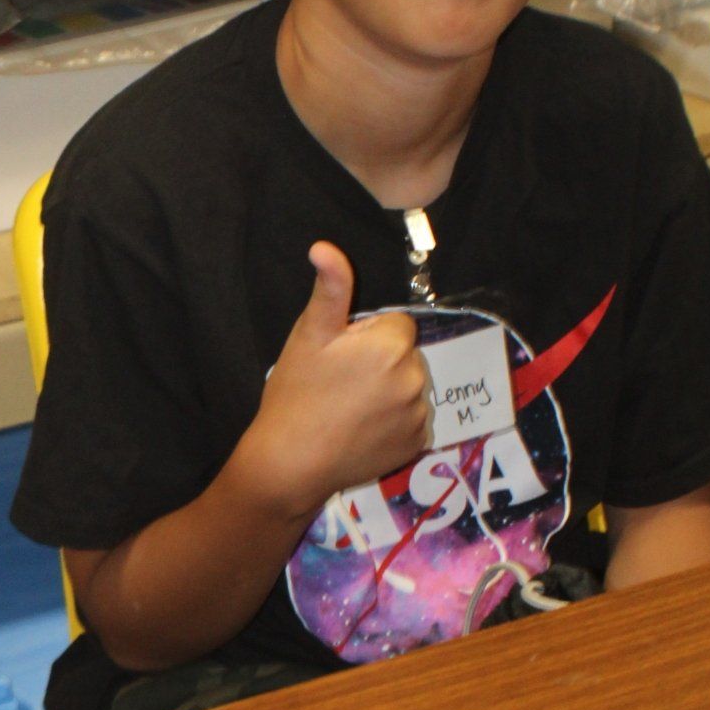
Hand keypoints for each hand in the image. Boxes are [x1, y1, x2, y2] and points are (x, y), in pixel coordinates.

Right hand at [242, 244, 430, 518]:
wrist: (291, 462)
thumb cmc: (296, 393)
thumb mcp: (308, 335)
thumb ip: (330, 288)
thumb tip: (325, 246)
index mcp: (391, 344)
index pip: (395, 323)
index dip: (365, 336)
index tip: (339, 357)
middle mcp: (415, 377)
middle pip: (404, 354)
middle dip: (380, 361)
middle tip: (340, 383)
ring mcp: (418, 414)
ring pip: (409, 386)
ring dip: (389, 391)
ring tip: (349, 409)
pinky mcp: (417, 444)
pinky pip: (411, 420)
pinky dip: (393, 422)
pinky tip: (361, 430)